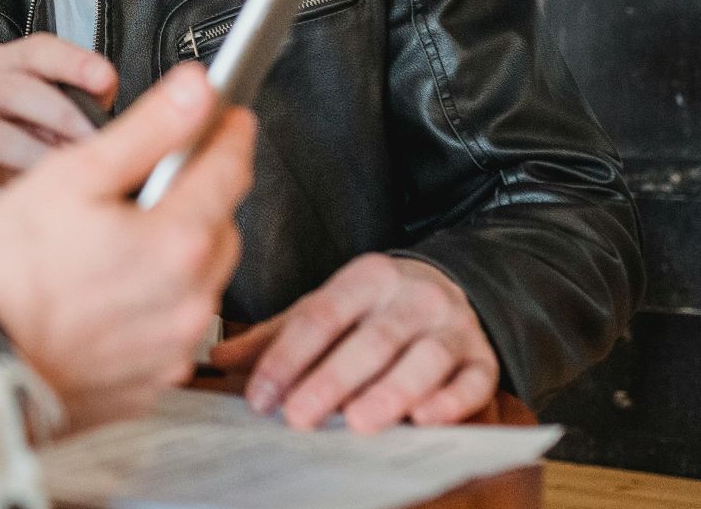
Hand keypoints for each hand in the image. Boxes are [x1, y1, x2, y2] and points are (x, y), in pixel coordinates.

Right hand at [0, 34, 117, 239]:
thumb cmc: (26, 150)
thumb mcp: (58, 121)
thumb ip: (84, 100)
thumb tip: (105, 85)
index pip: (32, 52)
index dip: (70, 62)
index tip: (104, 79)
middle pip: (9, 88)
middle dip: (60, 115)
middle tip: (95, 143)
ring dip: (35, 158)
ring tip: (66, 179)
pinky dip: (4, 199)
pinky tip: (30, 209)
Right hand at [0, 63, 253, 431]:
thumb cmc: (11, 271)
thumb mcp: (73, 176)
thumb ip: (147, 130)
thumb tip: (199, 90)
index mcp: (179, 241)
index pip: (230, 169)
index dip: (228, 132)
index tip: (229, 117)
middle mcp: (192, 300)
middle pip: (221, 228)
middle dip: (202, 196)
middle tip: (164, 179)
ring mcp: (174, 347)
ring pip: (201, 280)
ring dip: (180, 253)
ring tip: (125, 240)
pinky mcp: (152, 380)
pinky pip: (172, 328)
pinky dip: (156, 303)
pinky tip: (111, 292)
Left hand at [210, 253, 499, 432]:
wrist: (447, 288)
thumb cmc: (371, 309)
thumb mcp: (323, 308)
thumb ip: (275, 336)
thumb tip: (218, 358)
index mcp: (364, 278)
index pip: (319, 317)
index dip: (288, 358)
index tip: (261, 396)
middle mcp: (411, 297)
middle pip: (370, 340)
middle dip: (332, 380)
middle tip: (300, 417)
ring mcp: (452, 326)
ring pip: (423, 359)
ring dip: (391, 392)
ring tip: (358, 421)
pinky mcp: (482, 358)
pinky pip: (473, 381)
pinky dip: (452, 402)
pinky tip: (425, 419)